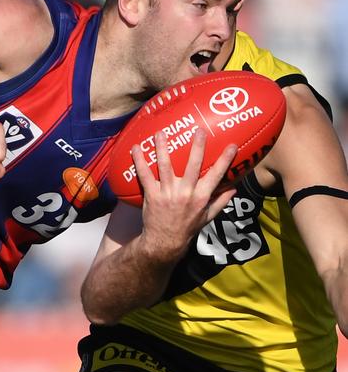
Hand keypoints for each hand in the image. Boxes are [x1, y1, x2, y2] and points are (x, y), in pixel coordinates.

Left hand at [133, 129, 236, 262]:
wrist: (165, 242)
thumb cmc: (187, 228)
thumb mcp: (207, 218)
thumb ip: (220, 202)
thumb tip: (234, 189)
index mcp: (201, 197)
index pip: (216, 175)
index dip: (225, 160)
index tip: (233, 145)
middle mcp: (185, 193)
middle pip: (192, 165)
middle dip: (197, 147)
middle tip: (199, 130)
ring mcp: (167, 193)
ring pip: (165, 166)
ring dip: (163, 148)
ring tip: (161, 133)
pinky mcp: (152, 195)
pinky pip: (145, 175)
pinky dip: (139, 161)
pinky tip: (136, 148)